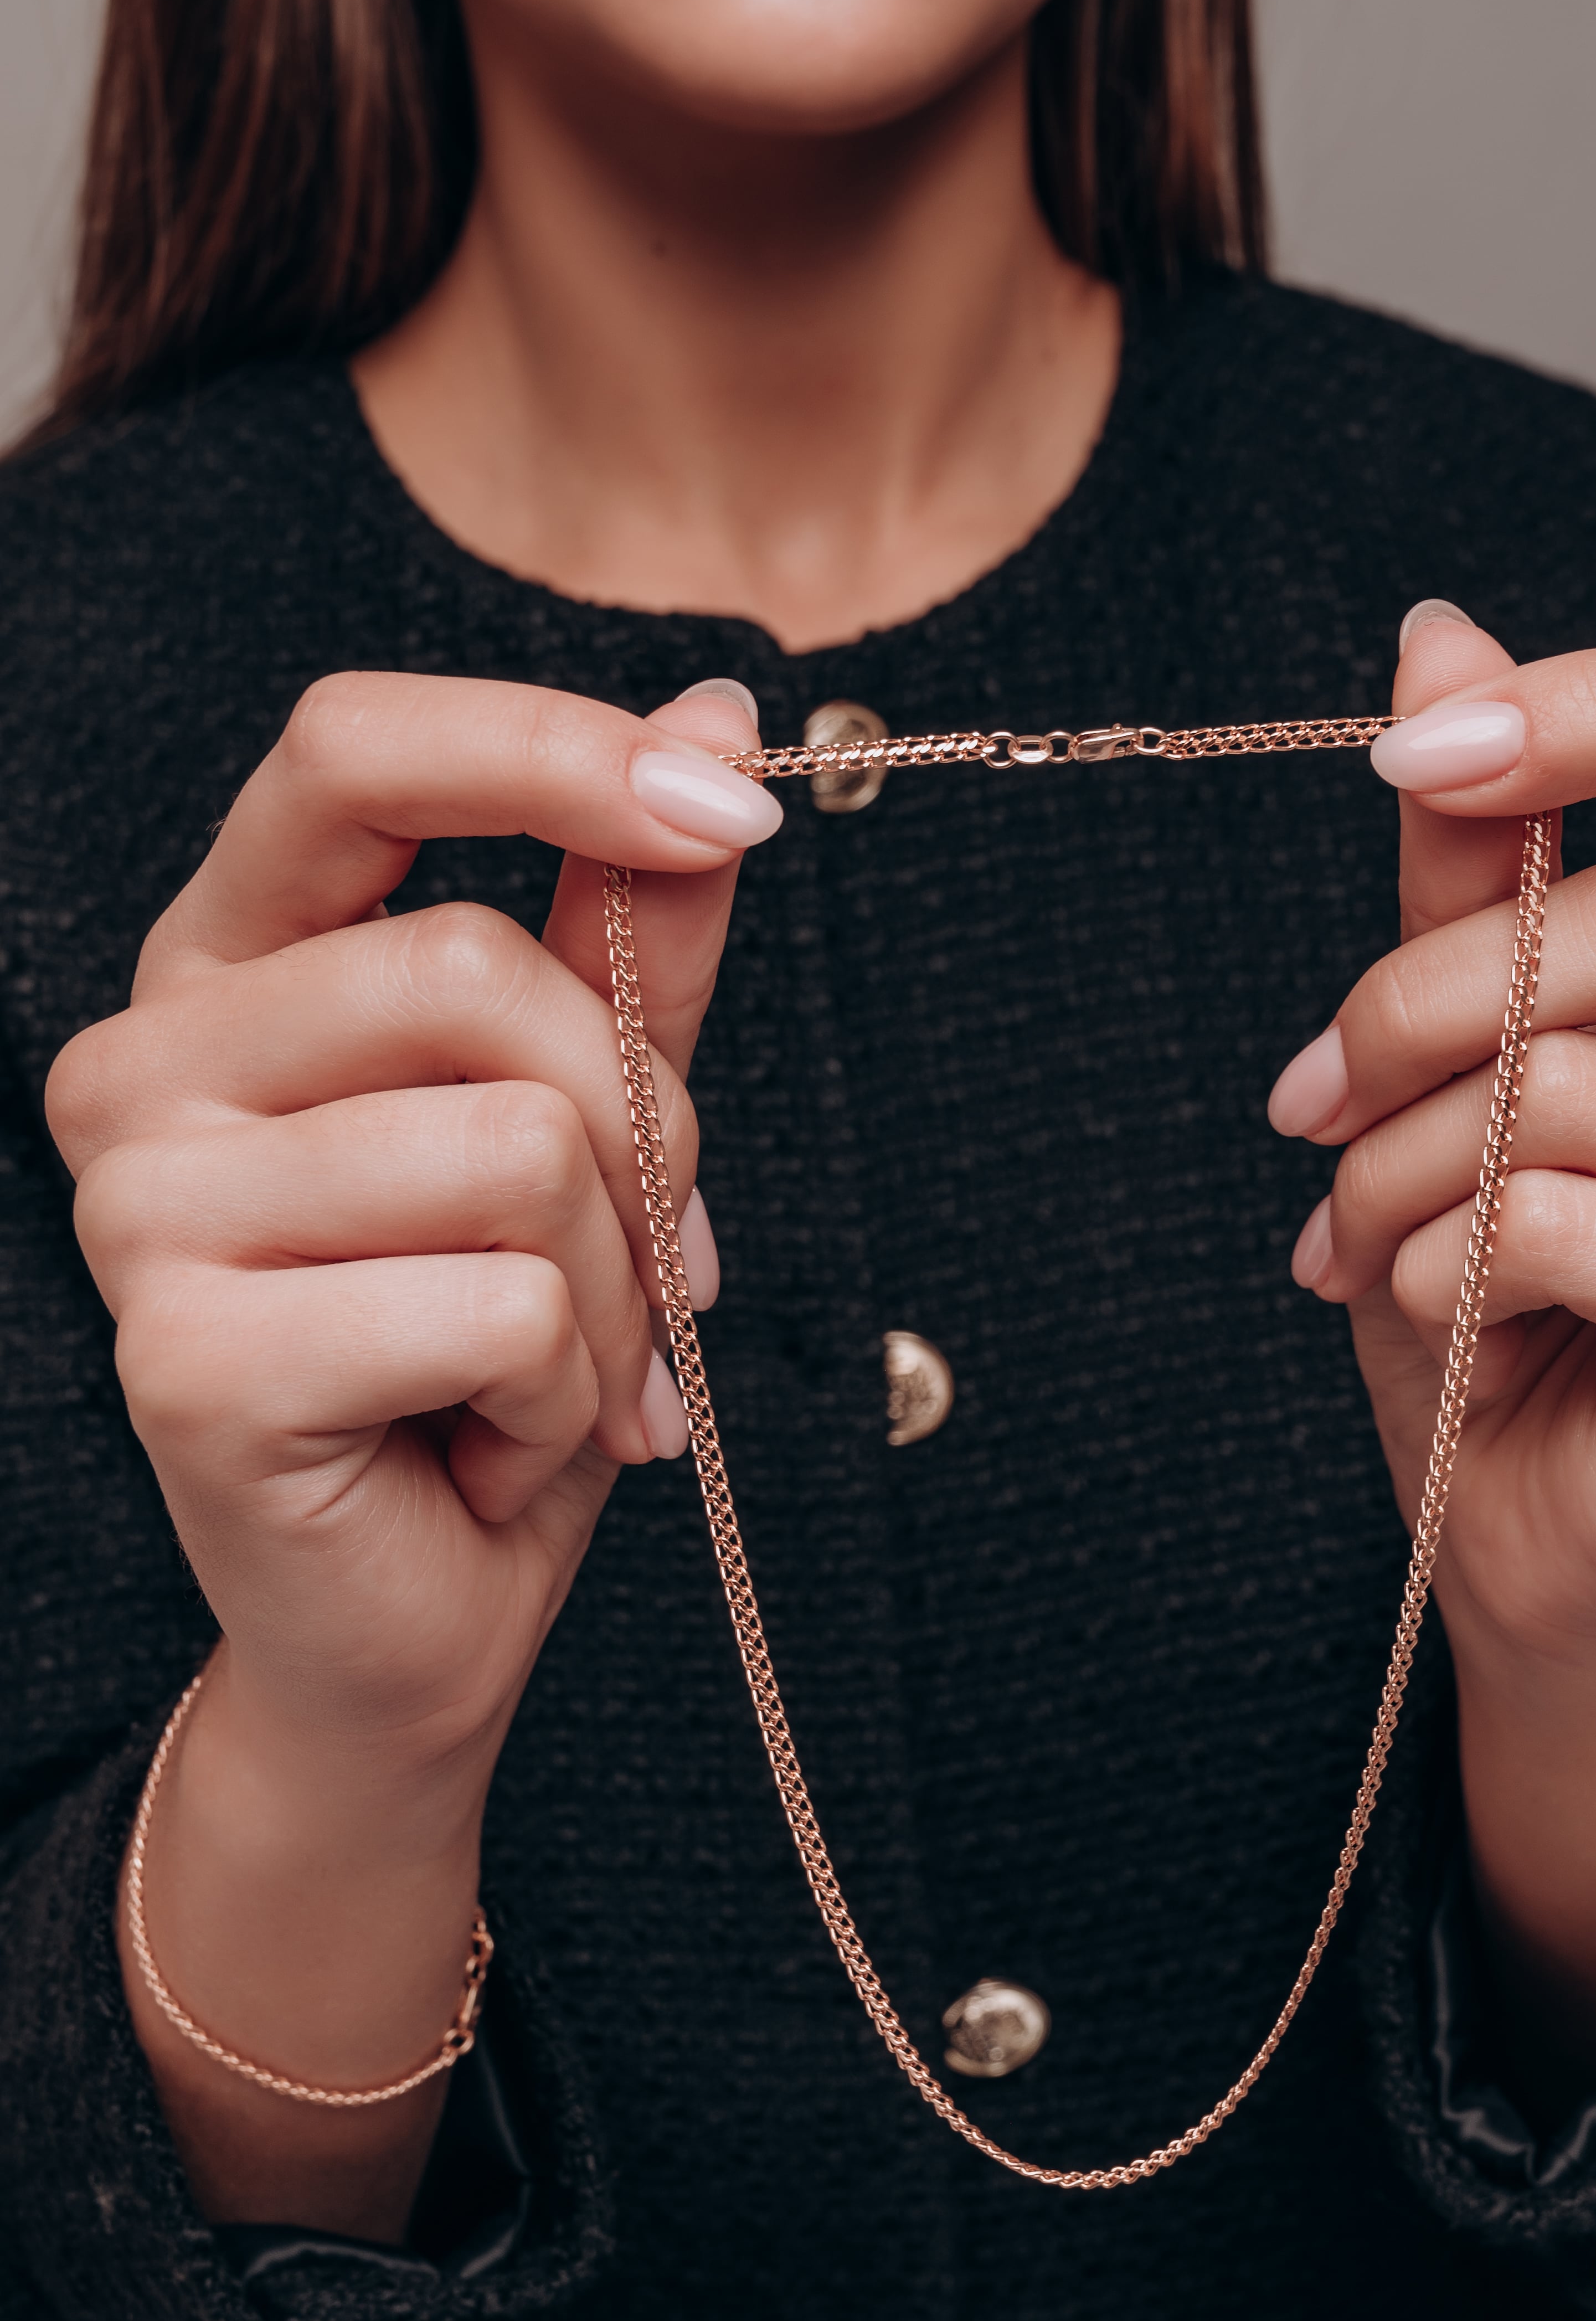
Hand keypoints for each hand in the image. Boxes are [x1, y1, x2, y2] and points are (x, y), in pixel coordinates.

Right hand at [45, 670, 778, 2217]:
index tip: (731, 806)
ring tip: (549, 1372)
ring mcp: (138, 1212)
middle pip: (474, 973)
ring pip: (510, 1147)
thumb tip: (719, 707)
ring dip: (604, 1287)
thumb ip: (632, 926)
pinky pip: (496, 1305)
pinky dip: (559, 1390)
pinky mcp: (187, 1357)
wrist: (423, 1613)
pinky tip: (491, 1444)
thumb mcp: (590, 1118)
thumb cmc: (493, 1359)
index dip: (549, 750)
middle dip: (629, 1130)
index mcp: (228, 971)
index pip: (351, 752)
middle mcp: (143, 1067)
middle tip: (639, 1262)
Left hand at [1269, 611, 1595, 2076]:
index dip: (1595, 707)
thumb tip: (1441, 629)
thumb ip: (1476, 854)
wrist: (1525, 1505)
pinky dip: (1446, 1269)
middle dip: (1412, 1008)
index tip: (1410, 756)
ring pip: (1568, 1089)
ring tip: (1363, 1235)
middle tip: (1309, 1099)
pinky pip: (1568, 1224)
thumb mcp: (1462, 1036)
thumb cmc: (1504, 1266)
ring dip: (1401, 1168)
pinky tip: (1448, 1315)